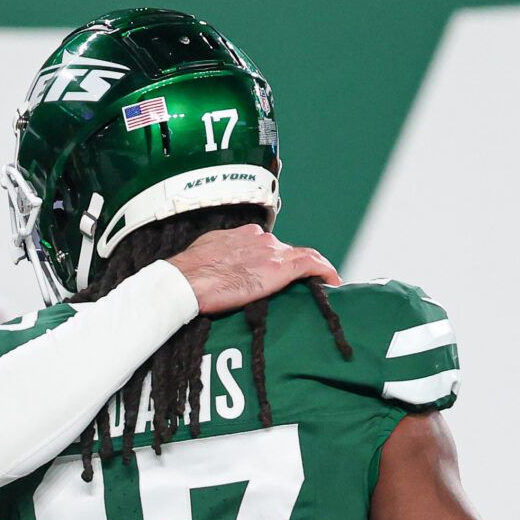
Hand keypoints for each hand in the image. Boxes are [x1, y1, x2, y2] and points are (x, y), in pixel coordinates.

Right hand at [167, 224, 340, 314]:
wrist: (186, 281)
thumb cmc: (189, 272)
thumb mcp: (206, 256)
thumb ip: (220, 257)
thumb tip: (221, 267)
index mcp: (243, 235)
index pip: (268, 246)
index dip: (276, 258)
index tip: (278, 271)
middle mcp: (260, 239)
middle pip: (286, 251)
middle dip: (295, 267)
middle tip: (302, 284)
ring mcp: (272, 251)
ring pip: (302, 256)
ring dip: (313, 269)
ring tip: (323, 284)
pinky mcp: (280, 268)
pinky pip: (312, 265)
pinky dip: (325, 272)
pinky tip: (333, 282)